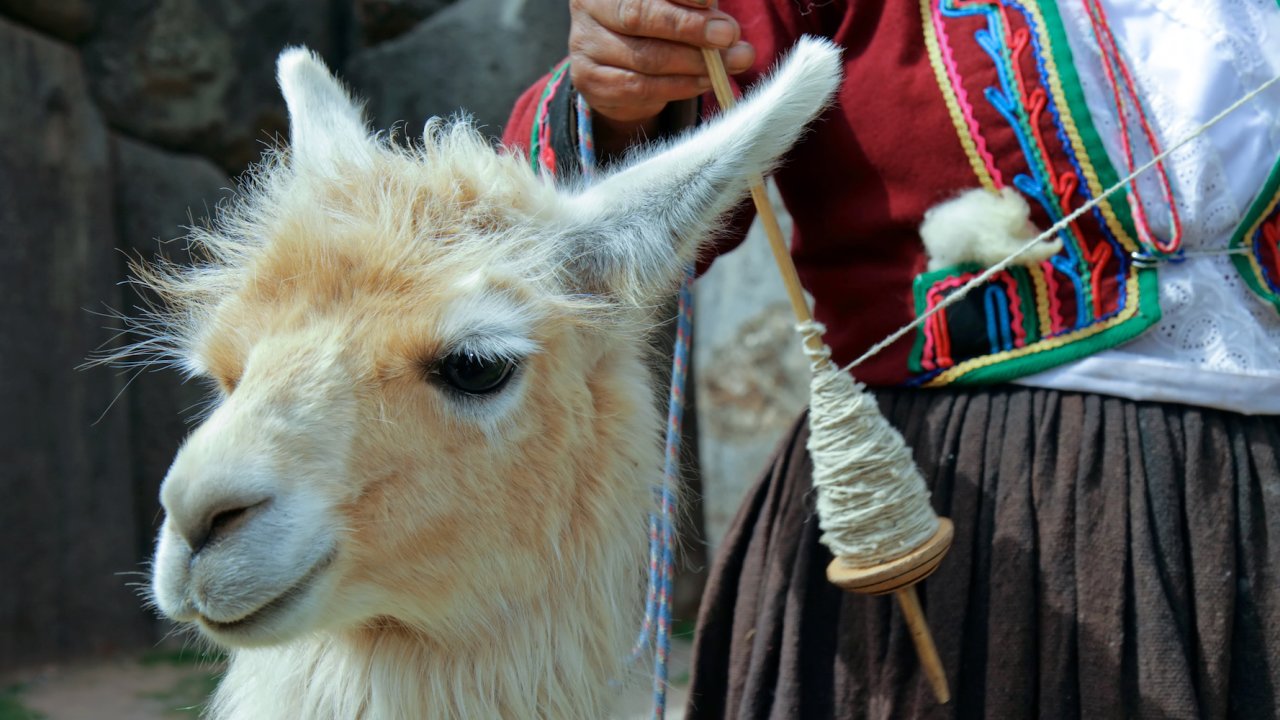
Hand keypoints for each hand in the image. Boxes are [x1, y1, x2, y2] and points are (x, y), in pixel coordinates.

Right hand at [568, 0, 755, 146]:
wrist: (623, 69)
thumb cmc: (657, 24)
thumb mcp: (674, 4)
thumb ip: (696, 5)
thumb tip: (725, 24)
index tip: (710, 0)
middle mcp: (590, 6)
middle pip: (638, 15)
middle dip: (688, 26)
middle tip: (727, 35)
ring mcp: (585, 45)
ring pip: (645, 57)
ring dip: (694, 62)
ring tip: (729, 62)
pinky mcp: (591, 81)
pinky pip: (641, 87)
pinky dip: (680, 86)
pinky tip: (705, 81)